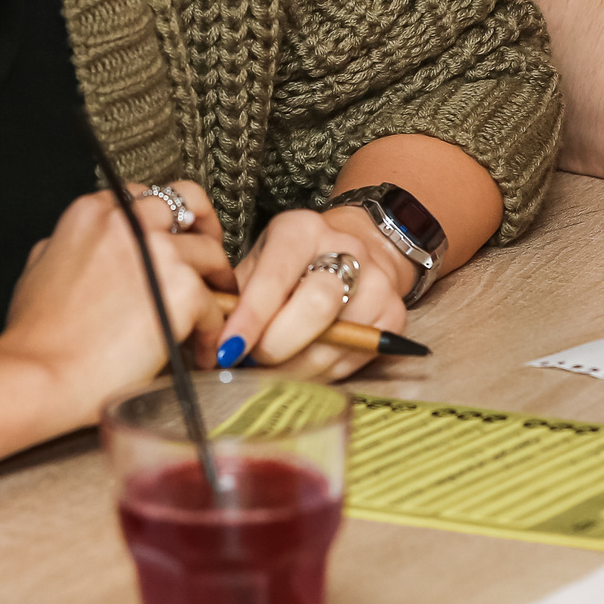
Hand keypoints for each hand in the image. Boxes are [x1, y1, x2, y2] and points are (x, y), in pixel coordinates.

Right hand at [0, 186, 233, 422]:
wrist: (38, 377)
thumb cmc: (34, 337)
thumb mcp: (37, 271)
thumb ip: (63, 248)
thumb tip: (76, 251)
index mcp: (93, 214)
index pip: (145, 195)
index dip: (165, 219)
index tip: (172, 239)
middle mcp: (129, 222)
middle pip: (190, 202)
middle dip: (206, 227)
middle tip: (208, 259)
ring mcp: (160, 253)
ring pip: (212, 253)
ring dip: (216, 283)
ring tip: (212, 312)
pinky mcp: (183, 290)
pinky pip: (214, 304)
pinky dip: (213, 329)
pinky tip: (201, 349)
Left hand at [212, 206, 409, 381]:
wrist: (357, 248)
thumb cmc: (293, 263)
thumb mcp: (260, 263)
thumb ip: (237, 296)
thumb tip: (211, 340)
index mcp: (302, 230)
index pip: (275, 277)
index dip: (251, 318)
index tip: (228, 350)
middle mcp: (347, 248)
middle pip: (316, 306)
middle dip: (277, 345)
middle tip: (252, 361)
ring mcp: (378, 282)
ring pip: (335, 340)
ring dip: (295, 368)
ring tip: (270, 371)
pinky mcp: (393, 316)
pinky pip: (352, 359)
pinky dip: (320, 373)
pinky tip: (301, 367)